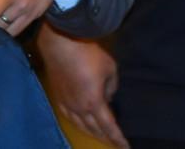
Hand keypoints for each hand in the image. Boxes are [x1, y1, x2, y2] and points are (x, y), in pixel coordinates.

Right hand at [37, 23, 127, 148]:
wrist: (62, 45)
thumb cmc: (90, 55)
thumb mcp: (110, 69)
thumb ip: (112, 86)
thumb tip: (109, 97)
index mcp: (94, 103)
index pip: (108, 126)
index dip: (117, 138)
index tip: (125, 147)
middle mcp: (79, 109)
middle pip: (93, 129)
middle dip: (105, 138)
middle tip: (115, 143)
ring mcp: (67, 104)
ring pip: (80, 125)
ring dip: (92, 133)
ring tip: (101, 137)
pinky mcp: (59, 98)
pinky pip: (70, 118)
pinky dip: (79, 124)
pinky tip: (82, 123)